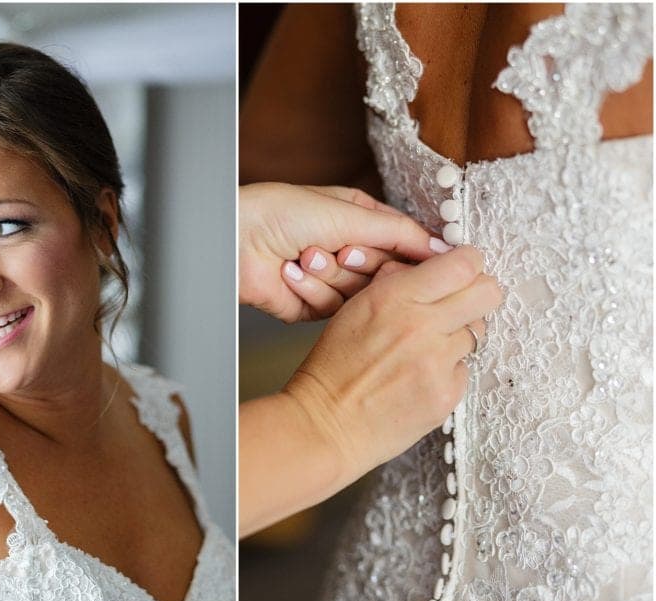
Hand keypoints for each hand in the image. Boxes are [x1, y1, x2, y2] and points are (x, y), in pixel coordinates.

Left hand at [239, 183, 449, 322]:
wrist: (236, 239)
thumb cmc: (282, 212)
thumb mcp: (351, 213)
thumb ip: (400, 233)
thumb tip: (444, 249)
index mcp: (361, 220)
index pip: (404, 244)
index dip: (412, 255)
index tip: (427, 263)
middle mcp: (349, 251)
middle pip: (384, 274)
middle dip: (362, 262)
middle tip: (341, 249)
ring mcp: (331, 280)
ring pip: (359, 295)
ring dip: (331, 274)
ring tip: (305, 255)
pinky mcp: (312, 305)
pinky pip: (330, 308)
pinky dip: (312, 289)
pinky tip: (291, 272)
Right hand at [284, 245, 501, 482]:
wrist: (325, 425)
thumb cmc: (333, 369)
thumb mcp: (353, 311)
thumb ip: (393, 283)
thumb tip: (427, 268)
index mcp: (394, 297)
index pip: (464, 264)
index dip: (467, 265)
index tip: (461, 273)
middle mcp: (421, 325)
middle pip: (488, 293)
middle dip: (478, 294)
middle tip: (460, 306)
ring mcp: (438, 363)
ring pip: (478, 332)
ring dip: (458, 336)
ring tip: (426, 351)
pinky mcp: (447, 394)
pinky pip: (464, 369)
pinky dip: (447, 371)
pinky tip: (420, 379)